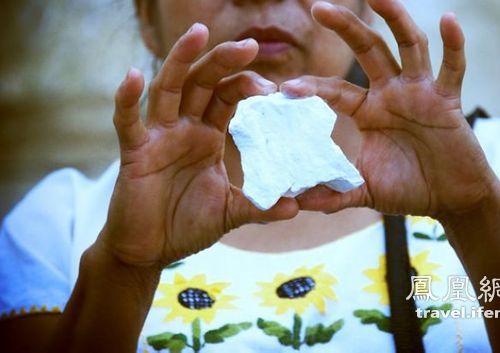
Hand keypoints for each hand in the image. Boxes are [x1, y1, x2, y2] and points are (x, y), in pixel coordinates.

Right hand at [97, 24, 297, 267]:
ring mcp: (158, 138)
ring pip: (168, 90)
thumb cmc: (187, 225)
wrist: (152, 249)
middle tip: (250, 45)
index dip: (247, 85)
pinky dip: (127, 99)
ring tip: (199, 33)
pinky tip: (133, 76)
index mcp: (207, 137)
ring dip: (181, 60)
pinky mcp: (134, 154)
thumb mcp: (230, 212)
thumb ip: (260, 206)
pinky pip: (127, 122)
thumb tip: (296, 206)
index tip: (275, 89)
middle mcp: (184, 129)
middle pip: (202, 83)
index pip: (227, 97)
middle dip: (224, 61)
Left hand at [282, 0, 497, 218]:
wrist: (451, 199)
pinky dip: (454, 45)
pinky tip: (448, 19)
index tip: (287, 89)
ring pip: (409, 47)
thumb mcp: (365, 191)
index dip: (313, 89)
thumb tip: (297, 204)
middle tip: (318, 6)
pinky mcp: (448, 100)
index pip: (336, 91)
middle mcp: (392, 94)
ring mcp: (421, 93)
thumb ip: (335, 194)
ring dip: (396, 20)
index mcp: (368, 111)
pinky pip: (453, 68)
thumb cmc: (408, 189)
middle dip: (346, 28)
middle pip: (368, 50)